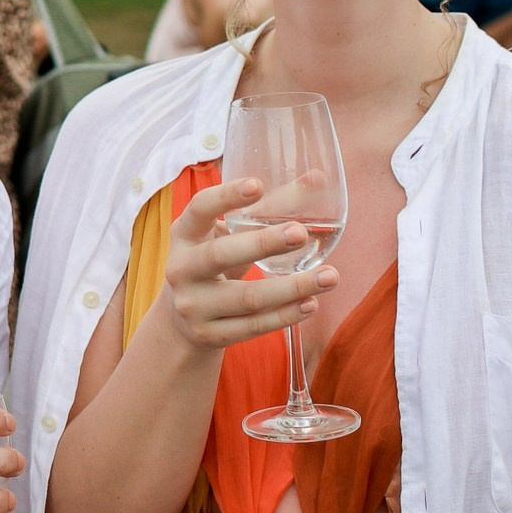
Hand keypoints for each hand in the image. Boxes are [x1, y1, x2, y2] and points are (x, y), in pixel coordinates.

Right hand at [152, 178, 338, 351]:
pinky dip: (286, 316)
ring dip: (292, 288)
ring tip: (330, 277)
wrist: (181, 321)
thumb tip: (317, 178)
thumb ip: (269, 208)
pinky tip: (311, 303)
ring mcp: (193, 305)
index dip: (226, 195)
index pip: (199, 208)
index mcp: (184, 235)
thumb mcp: (226, 235)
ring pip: (247, 298)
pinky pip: (253, 326)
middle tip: (301, 233)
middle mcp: (181, 269)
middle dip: (263, 244)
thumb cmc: (214, 264)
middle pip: (221, 255)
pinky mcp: (209, 334)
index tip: (258, 184)